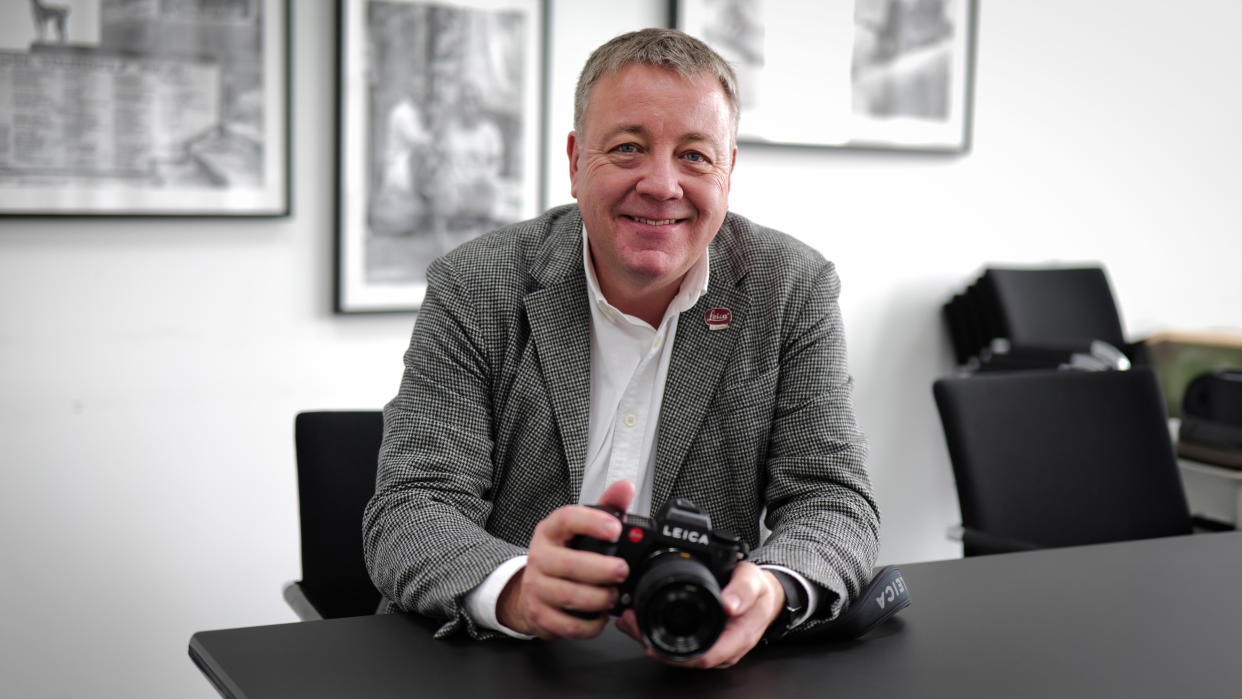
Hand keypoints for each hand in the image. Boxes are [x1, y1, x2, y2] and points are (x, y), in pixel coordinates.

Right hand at [497, 480, 635, 639]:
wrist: (530, 590)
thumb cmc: (561, 556)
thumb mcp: (578, 529)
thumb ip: (605, 507)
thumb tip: (626, 487)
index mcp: (550, 532)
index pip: (566, 519)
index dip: (591, 522)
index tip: (616, 528)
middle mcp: (539, 558)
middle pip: (569, 564)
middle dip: (601, 569)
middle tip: (622, 570)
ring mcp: (536, 588)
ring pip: (569, 596)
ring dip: (598, 598)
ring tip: (614, 595)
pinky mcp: (540, 615)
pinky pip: (567, 624)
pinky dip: (589, 624)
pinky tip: (601, 616)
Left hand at [616, 561, 784, 668]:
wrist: (766, 596)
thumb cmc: (759, 591)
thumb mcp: (754, 581)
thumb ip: (743, 591)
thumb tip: (730, 604)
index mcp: (736, 638)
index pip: (704, 657)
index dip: (675, 654)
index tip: (650, 644)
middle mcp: (723, 649)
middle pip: (684, 658)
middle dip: (654, 644)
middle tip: (630, 624)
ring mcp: (713, 648)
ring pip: (680, 653)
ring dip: (652, 639)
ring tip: (630, 621)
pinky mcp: (705, 641)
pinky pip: (681, 643)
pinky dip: (660, 633)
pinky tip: (644, 621)